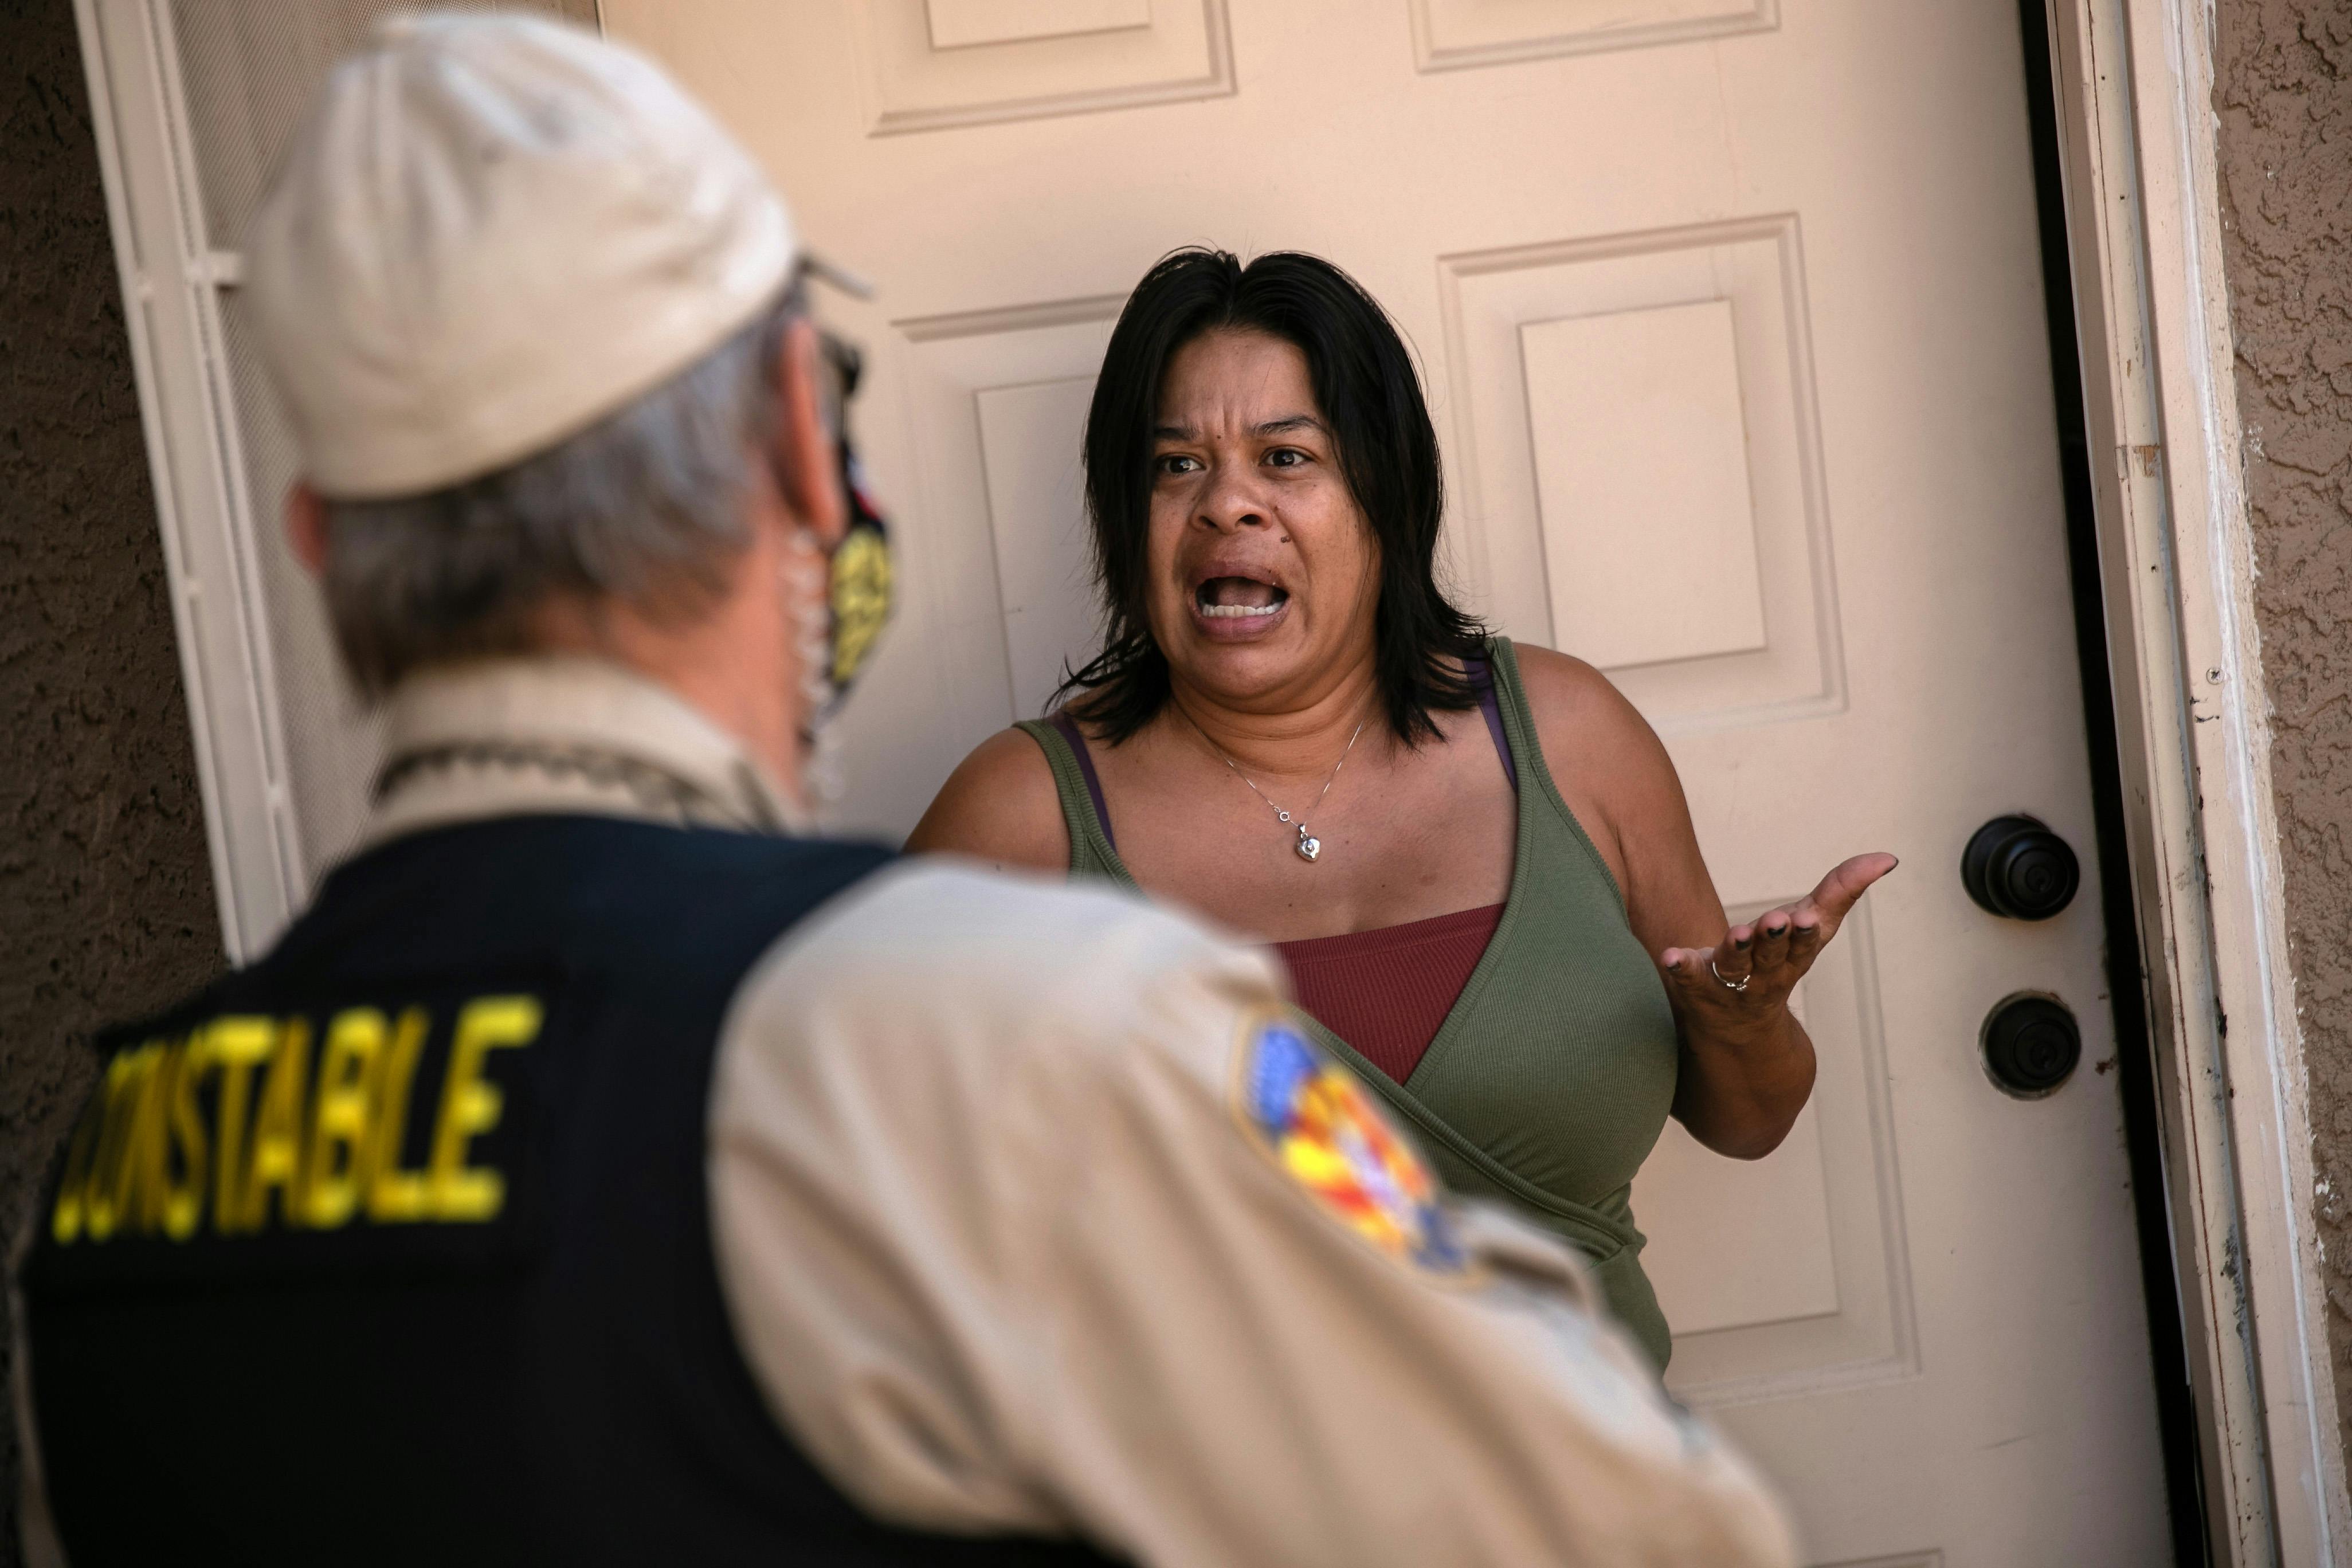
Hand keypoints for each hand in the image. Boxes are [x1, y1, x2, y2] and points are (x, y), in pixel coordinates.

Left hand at [1659, 853, 1898, 1042]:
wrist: (1740, 1026)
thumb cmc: (1779, 962)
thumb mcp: (1813, 928)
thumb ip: (1841, 890)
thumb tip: (1886, 857)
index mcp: (1795, 957)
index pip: (1806, 944)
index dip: (1806, 932)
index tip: (1808, 917)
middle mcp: (1765, 974)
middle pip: (1771, 956)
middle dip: (1775, 939)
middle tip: (1776, 922)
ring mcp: (1730, 984)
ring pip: (1734, 967)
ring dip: (1736, 950)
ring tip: (1737, 934)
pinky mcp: (1697, 987)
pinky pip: (1689, 978)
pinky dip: (1681, 968)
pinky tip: (1672, 956)